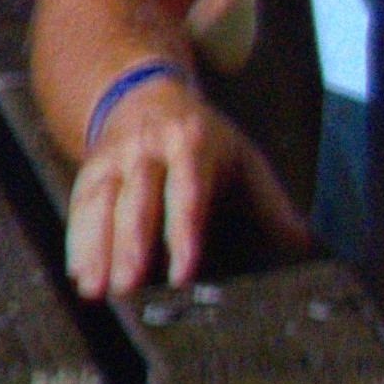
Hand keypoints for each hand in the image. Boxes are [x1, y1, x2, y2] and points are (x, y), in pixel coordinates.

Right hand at [59, 70, 291, 300]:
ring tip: (94, 290)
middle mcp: (145, 151)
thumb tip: (306, 242)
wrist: (144, 93)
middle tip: (126, 288)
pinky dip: (77, 240)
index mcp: (190, 145)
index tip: (182, 273)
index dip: (182, 235)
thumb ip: (271, 201)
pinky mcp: (89, 169)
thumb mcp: (243, 156)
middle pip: (135, 203)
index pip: (186, 195)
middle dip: (129, 247)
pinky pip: (80, 205)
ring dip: (94, 249)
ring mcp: (113, 159)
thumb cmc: (205, 138)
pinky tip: (78, 273)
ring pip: (100, 205)